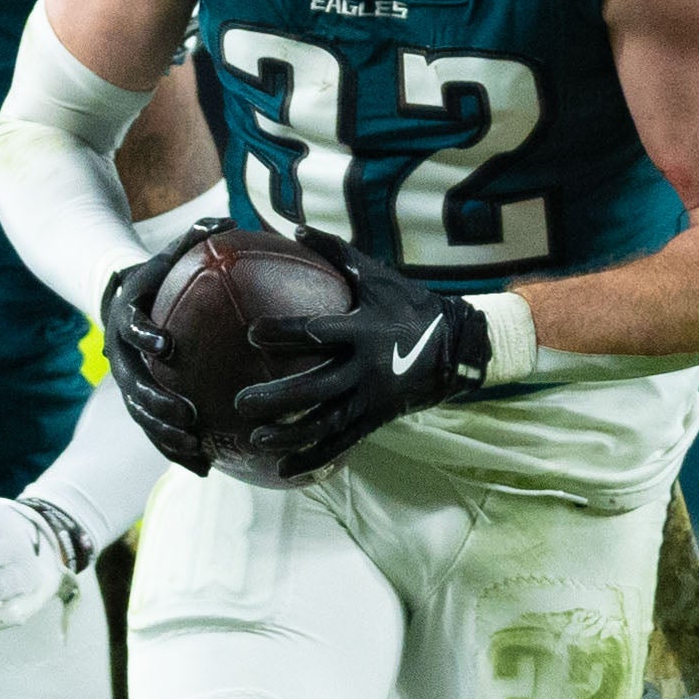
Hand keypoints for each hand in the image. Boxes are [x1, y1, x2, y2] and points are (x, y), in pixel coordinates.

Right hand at [99, 254, 212, 471]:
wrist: (119, 302)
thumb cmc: (156, 275)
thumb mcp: (168, 254)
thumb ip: (197, 236)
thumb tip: (231, 219)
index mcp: (127, 320)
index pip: (132, 330)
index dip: (146, 338)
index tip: (165, 347)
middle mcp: (121, 356)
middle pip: (133, 386)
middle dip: (157, 404)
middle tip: (185, 415)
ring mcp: (127, 383)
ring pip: (142, 417)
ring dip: (165, 437)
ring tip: (195, 450)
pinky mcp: (139, 403)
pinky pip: (156, 432)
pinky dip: (176, 452)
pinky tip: (206, 469)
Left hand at [231, 249, 493, 479]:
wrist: (458, 346)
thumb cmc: (407, 304)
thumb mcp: (376, 275)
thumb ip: (334, 252)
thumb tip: (293, 227)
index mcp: (363, 330)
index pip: (318, 332)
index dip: (285, 333)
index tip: (252, 333)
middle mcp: (366, 368)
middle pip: (316, 388)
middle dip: (277, 398)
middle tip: (241, 402)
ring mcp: (371, 398)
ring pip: (326, 424)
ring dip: (290, 436)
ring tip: (255, 440)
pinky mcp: (376, 419)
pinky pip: (341, 444)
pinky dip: (314, 460)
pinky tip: (284, 471)